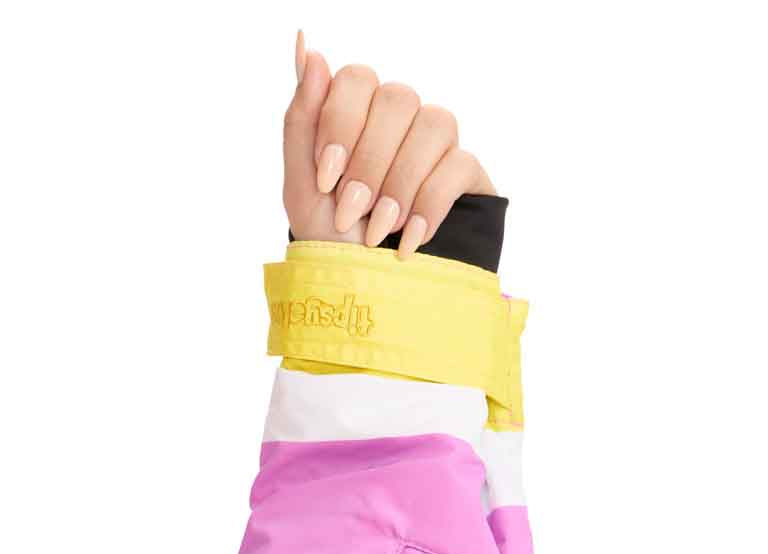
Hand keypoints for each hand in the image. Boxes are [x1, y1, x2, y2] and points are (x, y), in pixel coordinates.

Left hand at [284, 30, 495, 256]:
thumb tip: (306, 46)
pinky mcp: (466, 173)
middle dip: (369, 164)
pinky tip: (408, 241)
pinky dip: (428, 207)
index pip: (356, 79)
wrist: (368, 292)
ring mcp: (435, 144)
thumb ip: (300, 119)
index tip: (325, 178)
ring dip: (400, 185)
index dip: (340, 123)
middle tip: (351, 213)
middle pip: (397, 99)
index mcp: (357, 113)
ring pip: (434, 124)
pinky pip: (458, 165)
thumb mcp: (301, 187)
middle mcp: (399, 119)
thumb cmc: (332, 239)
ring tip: (378, 231)